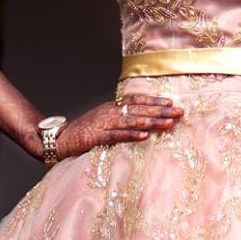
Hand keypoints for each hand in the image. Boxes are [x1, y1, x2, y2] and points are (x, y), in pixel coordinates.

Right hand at [51, 93, 183, 159]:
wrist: (60, 138)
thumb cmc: (84, 131)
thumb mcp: (103, 120)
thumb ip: (119, 119)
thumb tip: (140, 121)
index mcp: (112, 106)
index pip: (137, 100)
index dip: (154, 101)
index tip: (171, 102)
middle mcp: (110, 111)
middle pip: (140, 110)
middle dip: (161, 111)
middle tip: (180, 113)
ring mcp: (104, 123)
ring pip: (132, 121)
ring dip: (153, 122)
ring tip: (169, 123)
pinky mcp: (97, 136)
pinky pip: (117, 135)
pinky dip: (132, 135)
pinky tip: (145, 136)